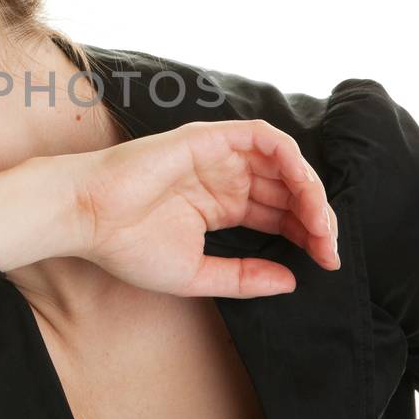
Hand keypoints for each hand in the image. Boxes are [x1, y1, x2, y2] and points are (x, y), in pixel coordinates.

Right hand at [67, 119, 338, 297]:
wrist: (89, 217)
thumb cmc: (127, 245)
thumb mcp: (197, 273)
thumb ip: (244, 277)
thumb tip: (291, 281)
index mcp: (221, 206)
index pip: (278, 215)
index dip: (306, 236)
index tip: (325, 263)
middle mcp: (225, 178)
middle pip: (288, 190)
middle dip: (316, 219)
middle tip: (329, 248)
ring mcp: (219, 156)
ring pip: (284, 163)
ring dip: (310, 190)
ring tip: (320, 224)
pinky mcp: (211, 138)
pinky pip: (264, 137)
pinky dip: (291, 158)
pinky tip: (303, 187)